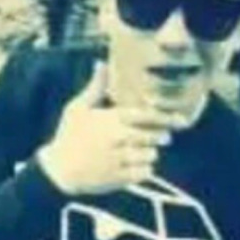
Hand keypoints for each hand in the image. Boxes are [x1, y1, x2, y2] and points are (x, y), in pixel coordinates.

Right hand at [38, 62, 182, 195]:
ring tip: (142, 152)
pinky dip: (144, 170)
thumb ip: (95, 87)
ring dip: (150, 154)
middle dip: (161, 137)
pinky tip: (135, 167)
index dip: (166, 118)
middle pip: (154, 136)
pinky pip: (144, 173)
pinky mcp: (119, 177)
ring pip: (151, 155)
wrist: (58, 170)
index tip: (181, 120)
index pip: (147, 116)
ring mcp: (119, 159)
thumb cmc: (68, 136)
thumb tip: (101, 62)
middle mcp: (117, 138)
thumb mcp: (77, 108)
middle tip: (163, 137)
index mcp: (111, 119)